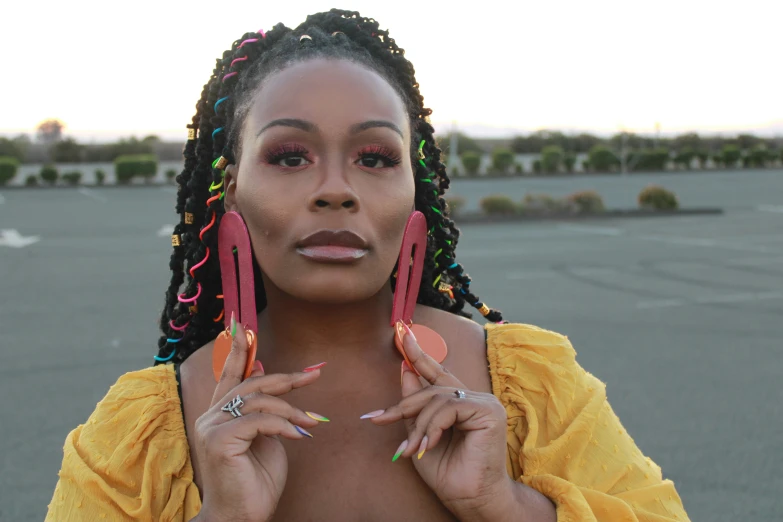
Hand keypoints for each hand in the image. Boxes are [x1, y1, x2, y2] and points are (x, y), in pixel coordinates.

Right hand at [193, 322, 326, 521]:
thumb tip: (265, 373)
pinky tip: (300, 435)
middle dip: (285, 378)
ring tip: (312, 422)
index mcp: (219, 414)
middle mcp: (209, 416)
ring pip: (258, 400)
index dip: (237, 349)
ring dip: (291, 409)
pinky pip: (259, 420)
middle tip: (313, 374)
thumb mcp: (266, 438)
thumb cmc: (255, 482)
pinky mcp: (218, 440)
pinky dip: (284, 425)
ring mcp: (210, 427)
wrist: (241, 517)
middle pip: (251, 384)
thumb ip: (264, 409)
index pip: (228, 374)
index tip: (243, 325)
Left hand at [365, 323, 512, 519]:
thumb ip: (414, 405)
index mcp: (460, 401)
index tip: (402, 333)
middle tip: (380, 419)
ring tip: (410, 448)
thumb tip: (405, 369)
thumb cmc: (448, 472)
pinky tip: (428, 445)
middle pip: (431, 387)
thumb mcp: (420, 434)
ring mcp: (484, 402)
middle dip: (404, 405)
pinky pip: (449, 408)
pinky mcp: (488, 410)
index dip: (419, 353)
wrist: (470, 499)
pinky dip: (433, 427)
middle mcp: (474, 397)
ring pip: (437, 398)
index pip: (437, 371)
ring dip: (418, 425)